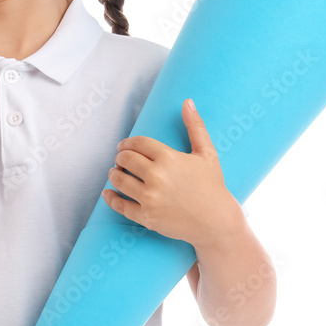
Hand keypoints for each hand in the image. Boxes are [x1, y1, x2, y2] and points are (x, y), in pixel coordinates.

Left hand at [101, 99, 244, 250]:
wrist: (217, 222)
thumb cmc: (213, 186)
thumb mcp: (207, 154)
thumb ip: (195, 126)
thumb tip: (187, 102)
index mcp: (168, 158)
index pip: (137, 143)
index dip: (128, 143)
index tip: (124, 146)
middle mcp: (156, 176)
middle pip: (125, 159)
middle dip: (121, 157)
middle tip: (121, 159)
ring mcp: (150, 198)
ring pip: (119, 179)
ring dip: (114, 174)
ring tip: (116, 172)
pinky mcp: (146, 217)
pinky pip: (120, 206)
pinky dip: (111, 198)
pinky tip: (108, 193)